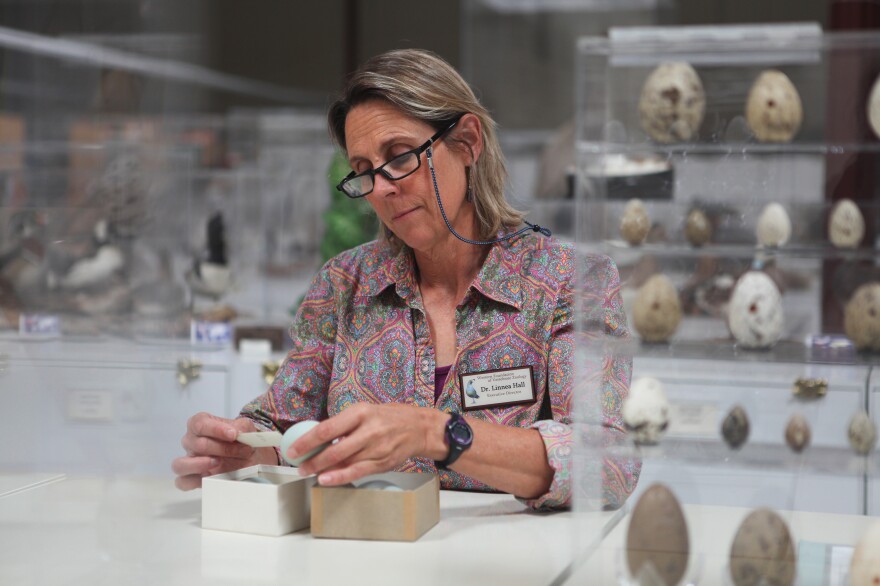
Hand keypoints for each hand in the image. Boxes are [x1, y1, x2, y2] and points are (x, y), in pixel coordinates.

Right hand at [171, 412, 277, 489]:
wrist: (250, 457)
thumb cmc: (242, 440)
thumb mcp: (246, 428)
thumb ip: (242, 427)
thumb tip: (238, 432)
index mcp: (200, 424)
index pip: (199, 424)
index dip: (216, 429)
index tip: (233, 434)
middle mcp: (191, 441)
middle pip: (198, 445)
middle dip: (223, 448)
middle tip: (242, 451)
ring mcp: (189, 461)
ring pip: (180, 464)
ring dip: (201, 464)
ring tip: (218, 462)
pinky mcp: (192, 478)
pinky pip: (183, 482)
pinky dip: (195, 481)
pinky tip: (210, 477)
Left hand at [293, 403, 446, 485]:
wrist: (419, 428)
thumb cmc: (388, 418)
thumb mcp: (365, 411)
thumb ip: (343, 424)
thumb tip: (316, 438)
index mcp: (361, 412)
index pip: (327, 429)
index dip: (307, 441)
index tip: (293, 449)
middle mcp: (368, 430)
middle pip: (333, 449)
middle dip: (311, 460)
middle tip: (298, 466)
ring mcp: (376, 448)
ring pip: (344, 463)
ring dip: (322, 470)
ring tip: (308, 473)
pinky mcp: (382, 463)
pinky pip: (357, 473)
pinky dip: (339, 477)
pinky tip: (326, 480)